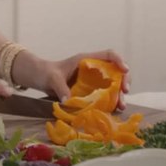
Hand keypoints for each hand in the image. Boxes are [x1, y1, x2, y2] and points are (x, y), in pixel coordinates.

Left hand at [11, 48, 130, 109]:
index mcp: (86, 60)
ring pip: (114, 85)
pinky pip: (106, 97)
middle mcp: (94, 69)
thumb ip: (60, 87)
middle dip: (124, 80)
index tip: (124, 70)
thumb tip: (67, 101)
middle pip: (116, 71)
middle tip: (125, 91)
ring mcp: (94, 81)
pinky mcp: (91, 92)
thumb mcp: (52, 78)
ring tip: (121, 106)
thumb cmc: (46, 73)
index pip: (108, 55)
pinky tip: (114, 111)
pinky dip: (112, 103)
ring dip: (120, 95)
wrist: (40, 78)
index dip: (119, 60)